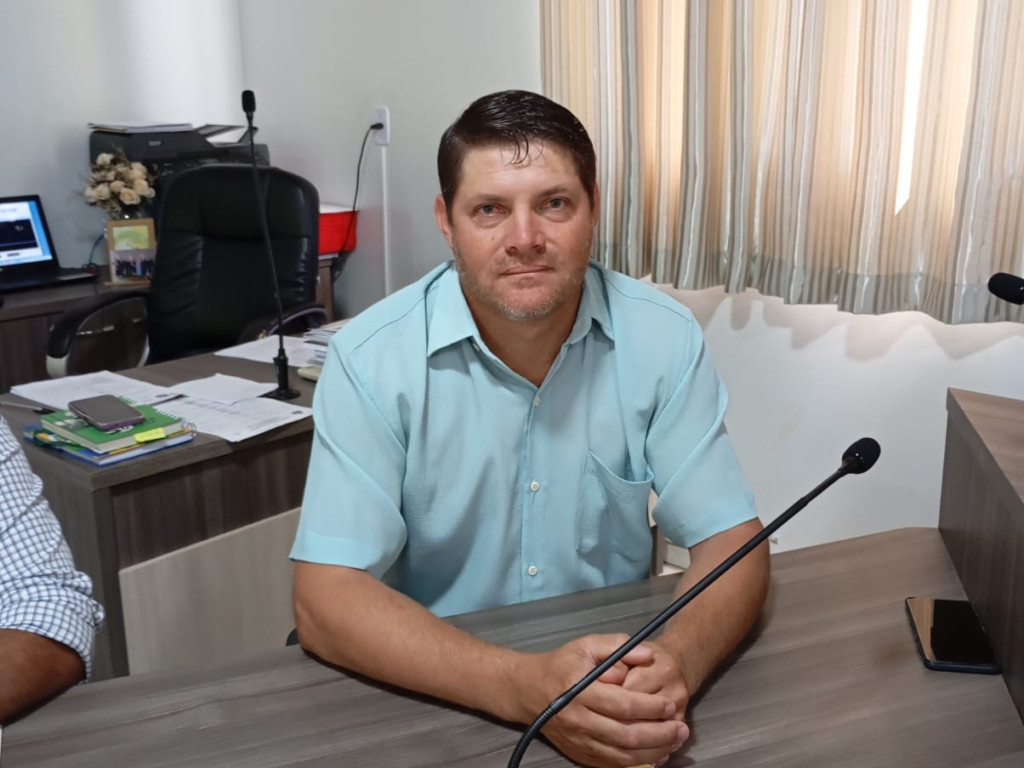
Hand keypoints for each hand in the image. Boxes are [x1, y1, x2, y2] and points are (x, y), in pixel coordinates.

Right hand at [515, 633, 689, 767]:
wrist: (529, 691)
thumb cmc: (561, 665)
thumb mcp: (586, 645)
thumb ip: (618, 646)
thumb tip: (648, 654)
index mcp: (580, 692)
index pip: (622, 704)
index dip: (650, 707)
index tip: (670, 704)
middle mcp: (579, 720)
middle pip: (626, 735)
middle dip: (659, 734)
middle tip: (681, 729)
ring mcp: (579, 741)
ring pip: (622, 755)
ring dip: (653, 752)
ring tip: (675, 742)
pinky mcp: (580, 754)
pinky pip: (613, 765)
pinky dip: (637, 764)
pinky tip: (656, 755)